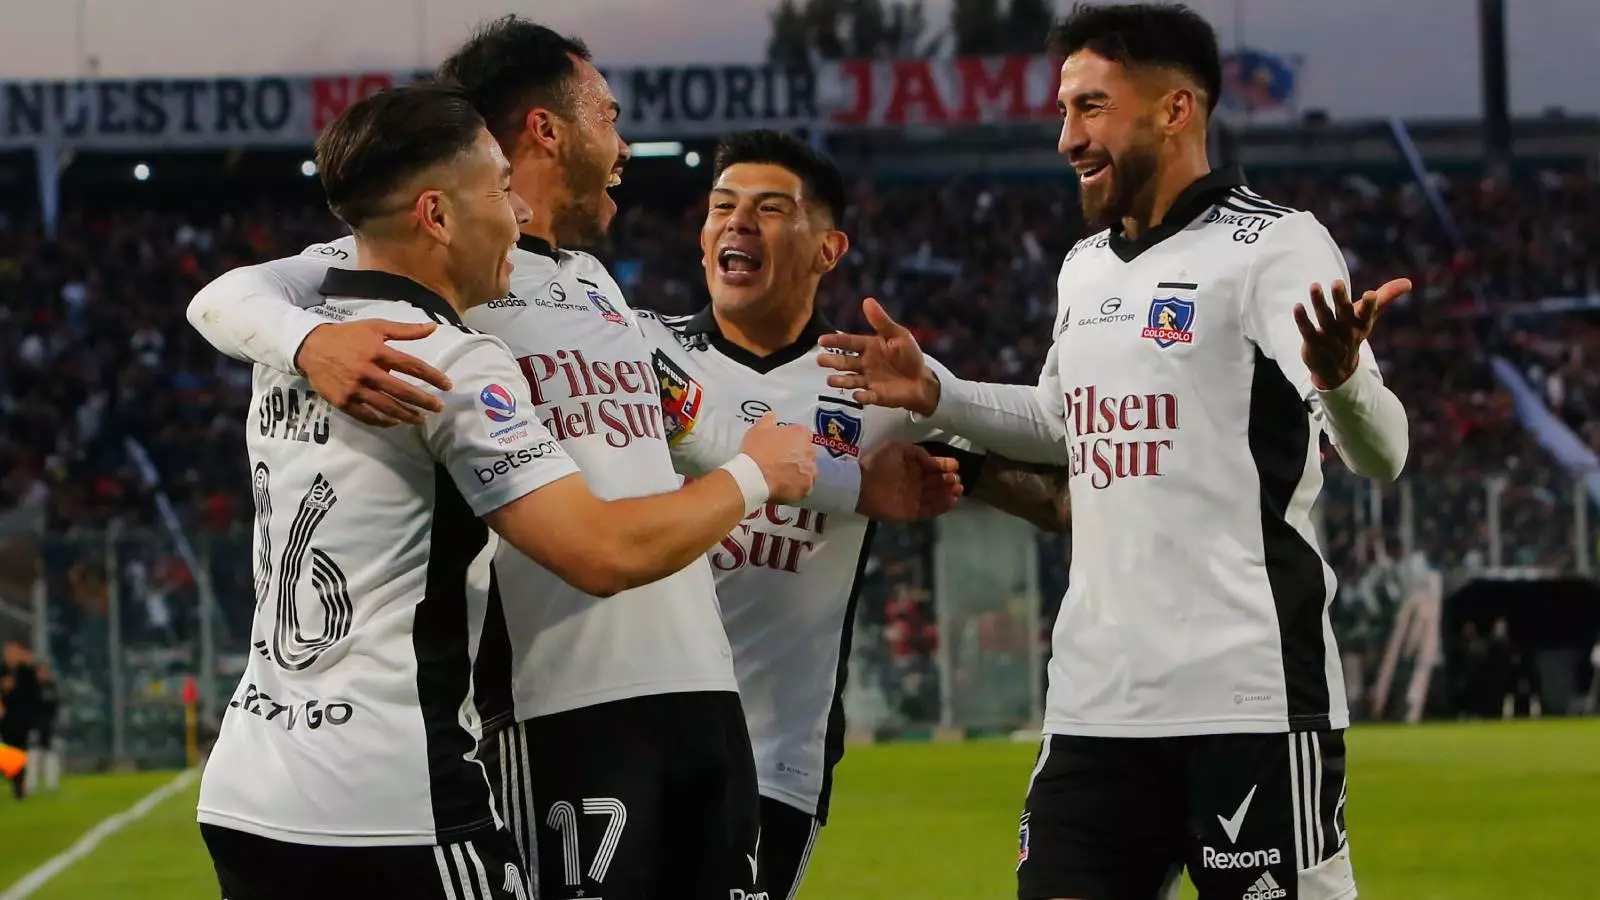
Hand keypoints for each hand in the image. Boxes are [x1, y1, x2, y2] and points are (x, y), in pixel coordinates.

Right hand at [296, 321, 454, 426]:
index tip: (447, 386)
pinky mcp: (344, 402)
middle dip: (424, 401)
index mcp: (378, 351)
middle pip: (402, 390)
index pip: (412, 366)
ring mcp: (356, 389)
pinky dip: (383, 421)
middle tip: (439, 408)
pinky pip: (367, 416)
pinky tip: (395, 422)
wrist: (311, 347)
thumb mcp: (375, 327)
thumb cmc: (347, 336)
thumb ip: (405, 330)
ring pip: (387, 407)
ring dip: (407, 415)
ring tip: (421, 419)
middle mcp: (368, 372)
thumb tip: (433, 328)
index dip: (432, 376)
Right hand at [738, 412, 818, 503]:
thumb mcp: (757, 430)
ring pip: (807, 470)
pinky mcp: (807, 488)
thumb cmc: (756, 452)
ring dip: (798, 472)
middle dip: (797, 456)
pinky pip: (804, 486)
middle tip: (781, 462)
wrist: (753, 478)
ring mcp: (810, 471)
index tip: (782, 447)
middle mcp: (810, 451)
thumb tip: (771, 416)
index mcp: (800, 434)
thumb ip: (767, 421)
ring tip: (782, 477)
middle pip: (806, 453)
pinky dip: (796, 487)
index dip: (792, 441)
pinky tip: (784, 487)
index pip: (803, 435)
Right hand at [817, 298, 940, 415]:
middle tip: (820, 360)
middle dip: (833, 362)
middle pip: (845, 362)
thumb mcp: (898, 335)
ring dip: (841, 381)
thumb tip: (867, 300)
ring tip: (830, 380)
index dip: (836, 341)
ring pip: (851, 380)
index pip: (849, 343)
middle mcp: (864, 364)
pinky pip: (868, 396)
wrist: (921, 380)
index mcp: (869, 347)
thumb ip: (881, 321)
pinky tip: (857, 396)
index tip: (822, 340)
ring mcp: (869, 380)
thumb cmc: (909, 355)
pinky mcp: (876, 395)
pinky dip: (862, 397)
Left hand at [856, 442, 962, 522]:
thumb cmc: (878, 464)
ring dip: (948, 493)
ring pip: (936, 497)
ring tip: (959, 490)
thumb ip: (918, 453)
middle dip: (949, 481)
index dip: (945, 466)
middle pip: (937, 483)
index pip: (933, 467)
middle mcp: (915, 483)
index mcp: (912, 468)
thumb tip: (934, 462)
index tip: (955, 466)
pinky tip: (951, 500)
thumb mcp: (898, 449)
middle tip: (958, 480)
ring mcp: (913, 499)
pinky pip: (929, 510)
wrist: (861, 485)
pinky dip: (941, 506)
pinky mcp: (910, 513)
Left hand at [1295, 278, 1410, 390]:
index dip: (1370, 306)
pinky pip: (1307, 330)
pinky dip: (1302, 320)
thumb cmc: (1353, 334)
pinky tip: (1297, 306)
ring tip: (1314, 285)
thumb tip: (1409, 282)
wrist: (1336, 370)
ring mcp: (1329, 338)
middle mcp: (1345, 331)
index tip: (1371, 294)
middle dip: (1341, 299)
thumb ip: (1385, 297)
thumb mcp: (1368, 317)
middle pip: (1344, 314)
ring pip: (1324, 319)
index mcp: (1361, 324)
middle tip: (1337, 282)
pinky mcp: (1313, 343)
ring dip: (1319, 303)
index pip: (1367, 314)